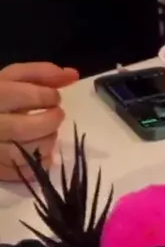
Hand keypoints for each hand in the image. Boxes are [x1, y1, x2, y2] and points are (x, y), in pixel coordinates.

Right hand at [0, 63, 77, 181]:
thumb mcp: (9, 79)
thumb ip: (41, 74)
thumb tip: (73, 74)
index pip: (29, 96)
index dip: (49, 96)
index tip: (52, 97)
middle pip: (27, 128)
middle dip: (51, 121)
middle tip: (55, 115)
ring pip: (26, 152)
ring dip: (47, 142)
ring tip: (46, 133)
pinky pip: (24, 172)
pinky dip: (38, 163)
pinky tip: (36, 150)